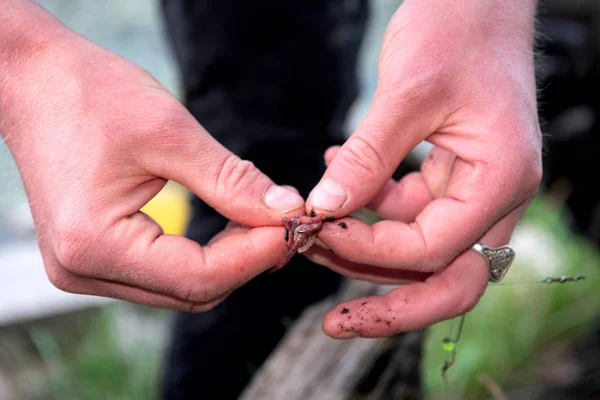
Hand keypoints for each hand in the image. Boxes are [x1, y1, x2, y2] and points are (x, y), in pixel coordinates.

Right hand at [1, 3, 304, 310]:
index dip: (257, 255)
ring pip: (182, 287)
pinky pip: (164, 272)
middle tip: (287, 221)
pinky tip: (230, 223)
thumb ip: (232, 182)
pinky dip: (205, 254)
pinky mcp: (95, 256)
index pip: (200, 277)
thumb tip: (286, 211)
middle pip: (194, 291)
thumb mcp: (170, 133)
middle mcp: (84, 270)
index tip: (296, 224)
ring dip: (230, 259)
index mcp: (95, 245)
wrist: (33, 80)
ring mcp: (86, 268)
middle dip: (248, 260)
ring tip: (264, 219)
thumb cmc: (89, 94)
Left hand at [305, 0, 541, 337]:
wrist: (475, 1)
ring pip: (420, 251)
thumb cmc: (456, 30)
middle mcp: (494, 196)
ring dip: (366, 250)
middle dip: (389, 304)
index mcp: (500, 180)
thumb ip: (367, 157)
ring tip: (312, 231)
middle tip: (335, 323)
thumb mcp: (407, 92)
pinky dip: (369, 207)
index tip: (318, 231)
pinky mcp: (448, 177)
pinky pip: (407, 213)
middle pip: (447, 280)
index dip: (372, 250)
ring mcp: (472, 189)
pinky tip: (333, 177)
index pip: (434, 249)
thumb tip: (323, 207)